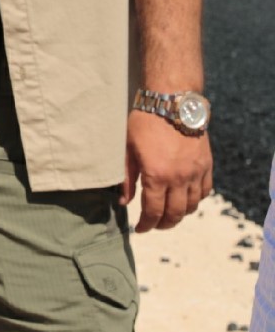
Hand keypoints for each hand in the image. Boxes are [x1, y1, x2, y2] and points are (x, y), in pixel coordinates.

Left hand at [123, 109, 210, 231]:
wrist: (172, 102)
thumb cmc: (144, 122)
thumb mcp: (127, 149)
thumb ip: (126, 178)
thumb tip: (124, 202)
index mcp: (157, 175)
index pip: (153, 211)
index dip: (146, 224)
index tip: (140, 229)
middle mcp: (180, 178)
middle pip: (175, 213)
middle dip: (163, 224)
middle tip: (154, 225)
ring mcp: (196, 172)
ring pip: (192, 205)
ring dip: (180, 214)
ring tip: (168, 214)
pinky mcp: (207, 165)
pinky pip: (205, 191)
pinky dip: (196, 199)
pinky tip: (185, 198)